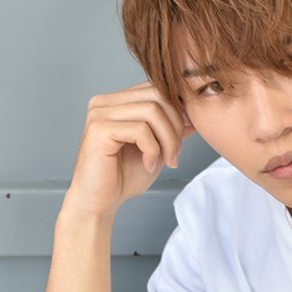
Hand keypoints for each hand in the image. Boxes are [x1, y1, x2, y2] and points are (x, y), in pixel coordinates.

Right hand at [65, 82, 193, 217]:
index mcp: (117, 101)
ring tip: (167, 160)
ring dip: (168, 139)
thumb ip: (170, 128)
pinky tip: (149, 165)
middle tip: (175, 153)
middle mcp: (105, 102)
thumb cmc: (123, 177)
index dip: (178, 110)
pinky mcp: (99, 129)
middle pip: (157, 95)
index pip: (157, 88)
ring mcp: (100, 113)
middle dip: (176, 125)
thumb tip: (193, 113)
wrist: (99, 203)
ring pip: (152, 111)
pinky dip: (153, 150)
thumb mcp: (156, 148)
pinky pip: (140, 130)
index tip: (186, 135)